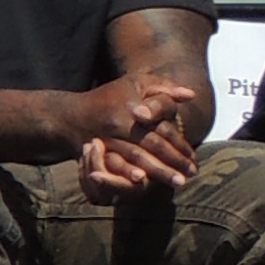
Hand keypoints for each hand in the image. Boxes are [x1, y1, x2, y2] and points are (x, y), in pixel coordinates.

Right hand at [71, 72, 201, 193]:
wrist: (71, 115)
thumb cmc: (110, 97)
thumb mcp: (136, 82)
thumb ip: (164, 87)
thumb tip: (190, 96)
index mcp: (133, 107)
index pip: (161, 128)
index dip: (179, 144)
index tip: (193, 158)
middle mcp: (119, 124)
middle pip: (152, 145)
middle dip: (173, 162)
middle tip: (191, 175)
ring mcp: (107, 138)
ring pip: (136, 156)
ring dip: (158, 171)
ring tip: (178, 182)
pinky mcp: (97, 151)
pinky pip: (114, 164)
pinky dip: (128, 173)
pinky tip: (143, 182)